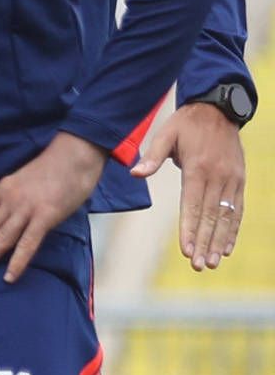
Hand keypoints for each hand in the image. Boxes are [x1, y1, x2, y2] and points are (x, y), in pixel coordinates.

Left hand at [0, 131, 105, 280]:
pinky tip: (8, 277)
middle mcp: (9, 201)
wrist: (75, 154)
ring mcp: (26, 209)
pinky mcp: (46, 217)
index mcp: (2, 190)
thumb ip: (13, 196)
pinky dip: (17, 262)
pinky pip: (28, 244)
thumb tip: (8, 214)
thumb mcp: (23, 179)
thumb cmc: (54, 166)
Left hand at [158, 97, 246, 270]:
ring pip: (226, 216)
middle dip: (204, 242)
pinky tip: (227, 247)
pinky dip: (233, 229)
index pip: (192, 205)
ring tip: (212, 263)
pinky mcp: (239, 180)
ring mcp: (232, 179)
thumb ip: (153, 156)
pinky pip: (237, 208)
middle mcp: (218, 176)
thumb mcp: (166, 133)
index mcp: (198, 168)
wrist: (219, 108)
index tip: (186, 250)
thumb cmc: (186, 123)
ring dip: (219, 241)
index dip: (190, 229)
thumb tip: (135, 173)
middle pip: (210, 215)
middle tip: (198, 265)